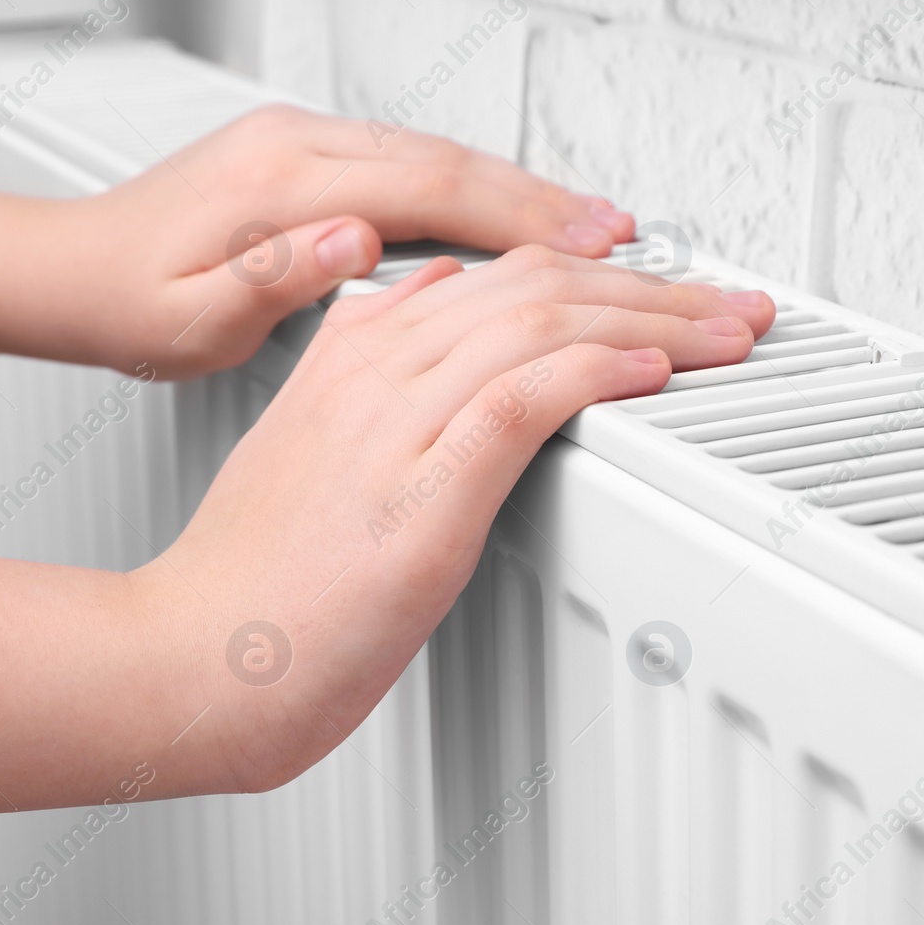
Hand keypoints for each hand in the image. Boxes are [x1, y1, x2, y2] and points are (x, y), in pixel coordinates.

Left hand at [59, 105, 636, 379]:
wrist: (69, 269)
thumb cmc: (124, 305)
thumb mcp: (184, 320)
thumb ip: (268, 281)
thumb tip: (352, 243)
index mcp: (278, 184)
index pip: (428, 190)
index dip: (520, 219)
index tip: (592, 244)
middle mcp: (297, 147)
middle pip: (449, 161)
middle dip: (543, 199)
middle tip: (622, 236)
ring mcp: (302, 145)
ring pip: (436, 156)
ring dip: (515, 191)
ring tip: (589, 229)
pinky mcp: (303, 158)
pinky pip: (410, 164)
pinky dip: (470, 189)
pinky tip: (505, 217)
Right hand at [139, 247, 774, 789]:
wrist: (194, 655)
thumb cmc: (253, 572)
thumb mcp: (304, 443)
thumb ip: (364, 370)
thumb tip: (431, 310)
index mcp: (352, 351)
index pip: (498, 273)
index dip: (598, 269)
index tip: (664, 285)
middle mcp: (375, 371)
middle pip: (537, 285)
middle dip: (652, 286)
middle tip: (729, 302)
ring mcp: (394, 428)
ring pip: (541, 327)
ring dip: (653, 323)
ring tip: (724, 333)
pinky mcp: (418, 494)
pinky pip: (521, 401)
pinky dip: (598, 374)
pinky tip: (652, 372)